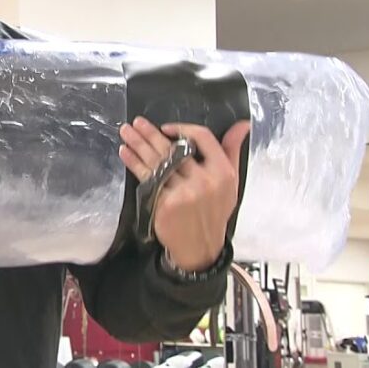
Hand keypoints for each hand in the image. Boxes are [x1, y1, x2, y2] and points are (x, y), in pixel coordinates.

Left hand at [119, 117, 249, 270]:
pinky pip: (147, 178)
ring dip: (138, 144)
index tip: (166, 127)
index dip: (184, 129)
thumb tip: (242, 124)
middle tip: (137, 122)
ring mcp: (184, 192)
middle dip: (151, 133)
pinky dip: (134, 164)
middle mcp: (204, 180)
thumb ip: (232, 150)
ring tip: (125, 132)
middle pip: (174, 149)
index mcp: (223, 172)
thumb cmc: (214, 210)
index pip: (203, 138)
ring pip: (157, 161)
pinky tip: (125, 153)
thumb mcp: (232, 182)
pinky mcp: (166, 203)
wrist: (201, 246)